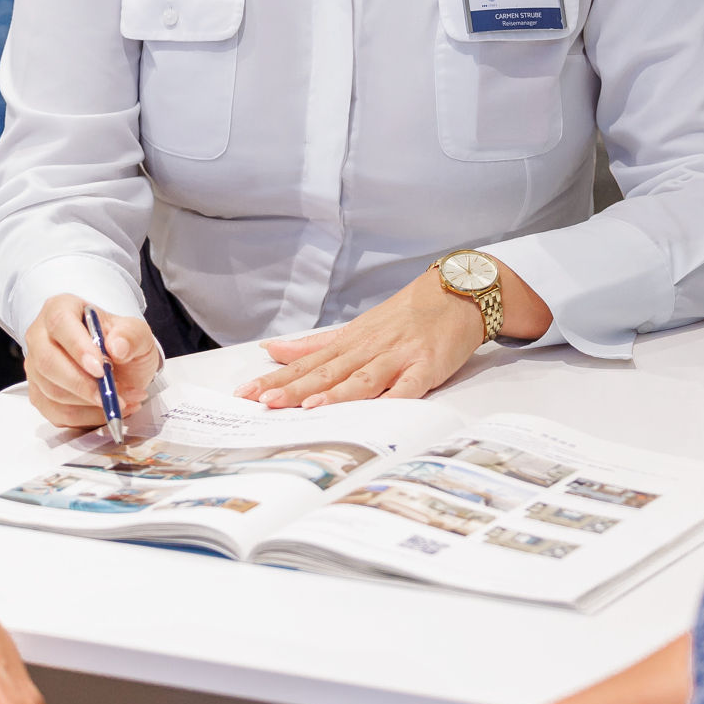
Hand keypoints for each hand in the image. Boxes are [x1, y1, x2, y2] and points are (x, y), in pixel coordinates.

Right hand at [21, 293, 159, 432]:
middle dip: (83, 385)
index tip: (101, 369)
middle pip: (48, 362)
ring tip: (123, 402)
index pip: (60, 323)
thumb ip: (131, 335)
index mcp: (60, 309)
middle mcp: (40, 337)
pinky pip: (57, 414)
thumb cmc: (121, 342)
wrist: (118, 364)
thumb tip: (118, 347)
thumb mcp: (136, 333)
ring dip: (91, 404)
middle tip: (113, 397)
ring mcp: (36, 368)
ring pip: (52, 392)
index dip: (78, 347)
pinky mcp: (40, 395)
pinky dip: (87, 418)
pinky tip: (109, 411)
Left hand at [238, 261, 550, 408]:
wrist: (456, 294)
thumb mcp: (356, 328)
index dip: (277, 378)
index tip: (247, 392)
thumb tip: (274, 349)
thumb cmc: (405, 316)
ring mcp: (398, 357)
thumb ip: (316, 343)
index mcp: (350, 342)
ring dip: (335, 392)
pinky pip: (407, 386)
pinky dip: (390, 398)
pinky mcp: (426, 367)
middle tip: (263, 402)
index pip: (307, 363)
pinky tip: (374, 410)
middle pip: (326, 371)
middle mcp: (368, 349)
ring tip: (307, 405)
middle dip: (293, 387)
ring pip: (361, 378)